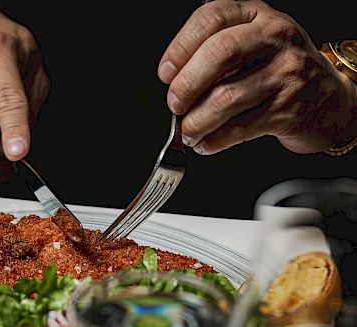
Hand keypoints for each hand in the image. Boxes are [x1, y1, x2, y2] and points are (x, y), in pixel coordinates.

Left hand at [158, 0, 356, 154]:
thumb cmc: (279, 71)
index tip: (165, 74)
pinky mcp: (288, 109)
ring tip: (188, 131)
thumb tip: (175, 84)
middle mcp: (275, 38)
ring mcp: (285, 74)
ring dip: (196, 122)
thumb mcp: (253, 44)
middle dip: (187, 85)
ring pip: (227, 97)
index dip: (180, 48)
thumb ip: (217, 52)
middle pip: (219, 54)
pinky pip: (239, 128)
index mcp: (257, 15)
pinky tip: (206, 143)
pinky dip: (214, 140)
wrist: (328, 98)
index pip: (211, 19)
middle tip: (174, 105)